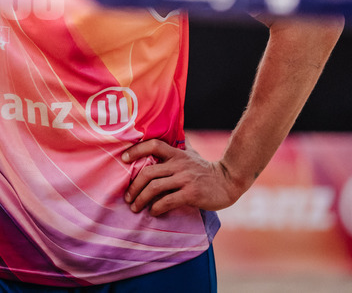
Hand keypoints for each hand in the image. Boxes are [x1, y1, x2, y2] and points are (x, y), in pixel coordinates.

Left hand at [121, 139, 243, 215]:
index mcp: (176, 154)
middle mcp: (179, 164)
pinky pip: (167, 201)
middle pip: (148, 172)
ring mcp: (185, 179)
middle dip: (134, 186)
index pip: (153, 145)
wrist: (228, 182)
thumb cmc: (205, 170)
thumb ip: (178, 148)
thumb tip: (166, 139)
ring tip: (135, 207)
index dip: (136, 149)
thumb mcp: (191, 154)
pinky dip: (156, 208)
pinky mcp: (192, 194)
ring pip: (155, 187)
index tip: (123, 158)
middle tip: (128, 197)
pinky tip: (153, 212)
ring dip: (141, 199)